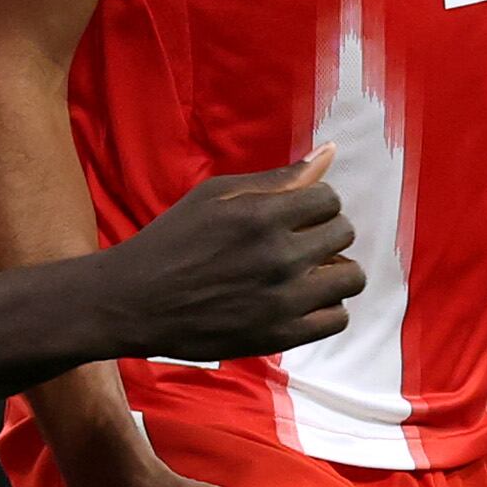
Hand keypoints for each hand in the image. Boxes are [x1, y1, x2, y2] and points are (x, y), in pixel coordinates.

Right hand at [87, 151, 363, 360]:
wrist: (136, 302)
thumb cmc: (174, 240)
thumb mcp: (216, 196)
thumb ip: (278, 178)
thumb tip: (330, 152)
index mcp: (261, 216)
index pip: (330, 198)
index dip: (315, 203)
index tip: (296, 215)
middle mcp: (278, 256)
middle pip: (344, 233)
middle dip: (325, 232)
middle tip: (299, 242)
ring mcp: (282, 299)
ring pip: (351, 278)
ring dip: (334, 270)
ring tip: (307, 272)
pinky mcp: (280, 335)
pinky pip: (338, 319)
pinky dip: (327, 308)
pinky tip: (303, 300)